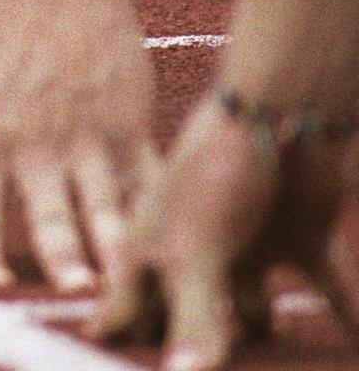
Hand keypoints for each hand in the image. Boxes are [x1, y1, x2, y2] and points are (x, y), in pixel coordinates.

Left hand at [0, 0, 157, 292]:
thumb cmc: (8, 61)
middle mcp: (31, 139)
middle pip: (47, 208)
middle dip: (61, 252)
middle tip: (73, 292)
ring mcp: (85, 132)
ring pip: (104, 200)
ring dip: (115, 244)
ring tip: (126, 282)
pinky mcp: (131, 124)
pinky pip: (148, 178)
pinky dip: (158, 214)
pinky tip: (172, 245)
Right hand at [92, 96, 357, 370]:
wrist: (284, 111)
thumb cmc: (215, 174)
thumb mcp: (194, 252)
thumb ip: (191, 319)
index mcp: (148, 252)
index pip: (123, 313)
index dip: (120, 343)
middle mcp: (192, 256)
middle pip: (186, 320)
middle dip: (195, 350)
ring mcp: (245, 250)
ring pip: (251, 314)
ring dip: (264, 337)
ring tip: (274, 368)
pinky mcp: (297, 241)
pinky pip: (326, 290)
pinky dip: (349, 315)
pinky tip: (358, 341)